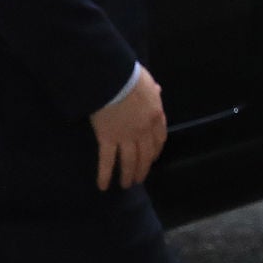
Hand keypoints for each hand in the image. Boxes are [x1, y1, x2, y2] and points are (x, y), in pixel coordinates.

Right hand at [91, 67, 166, 190]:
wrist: (113, 79)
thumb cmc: (130, 76)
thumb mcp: (148, 81)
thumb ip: (153, 90)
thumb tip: (157, 90)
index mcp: (156, 116)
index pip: (159, 139)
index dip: (155, 151)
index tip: (152, 158)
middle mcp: (143, 131)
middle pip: (145, 154)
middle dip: (142, 168)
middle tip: (138, 179)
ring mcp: (125, 136)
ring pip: (129, 160)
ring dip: (128, 175)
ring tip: (126, 184)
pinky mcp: (107, 138)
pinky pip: (107, 160)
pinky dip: (105, 174)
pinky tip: (103, 186)